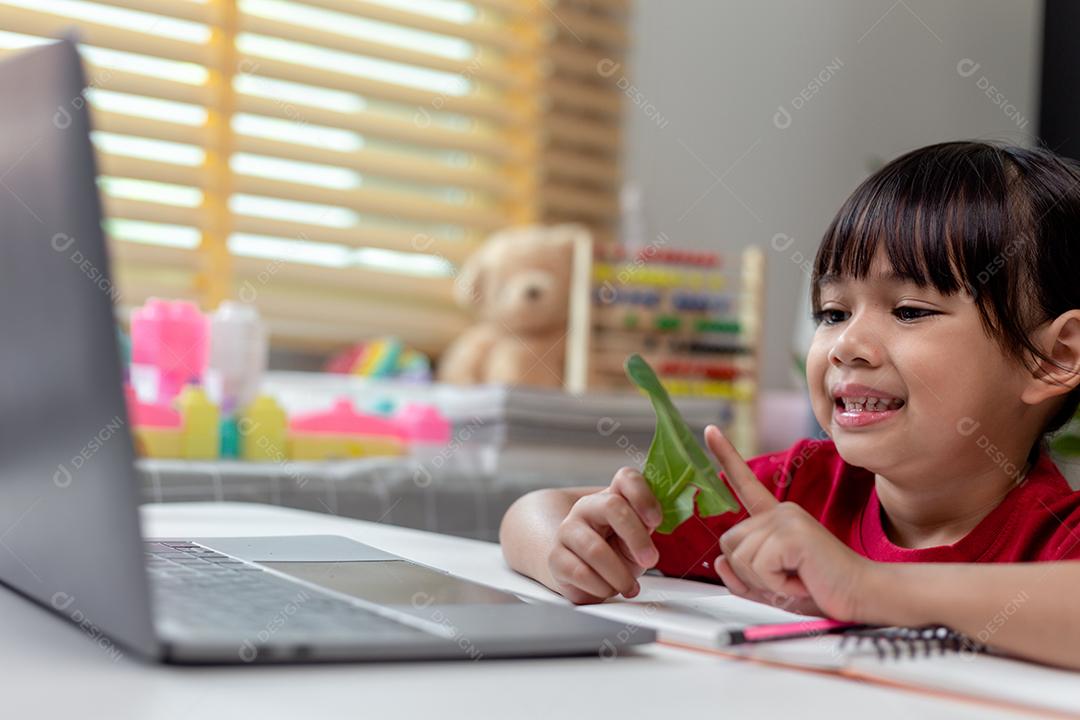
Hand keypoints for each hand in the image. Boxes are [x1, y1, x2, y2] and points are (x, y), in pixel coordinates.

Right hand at [548, 467, 662, 603]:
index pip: (626, 479)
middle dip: (636, 537)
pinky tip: (608, 589)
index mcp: (611, 496)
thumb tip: (652, 525)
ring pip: (595, 548)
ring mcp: (567, 530)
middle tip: (651, 560)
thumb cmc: (612, 551)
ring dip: (619, 574)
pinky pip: (581, 573)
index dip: (643, 495)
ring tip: (630, 586)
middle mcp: (587, 507)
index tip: (656, 520)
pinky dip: (601, 587)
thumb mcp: (634, 539)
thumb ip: (644, 529)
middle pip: (612, 506)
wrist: (575, 567)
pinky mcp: (555, 557)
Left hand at [705, 425, 872, 619]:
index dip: (726, 457)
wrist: (862, 596)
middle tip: (787, 579)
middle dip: (749, 574)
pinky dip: (776, 584)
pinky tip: (802, 582)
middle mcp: (780, 512)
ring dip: (764, 581)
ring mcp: (787, 519)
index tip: (710, 430)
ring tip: (797, 578)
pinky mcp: (793, 534)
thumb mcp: (773, 586)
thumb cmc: (822, 590)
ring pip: (740, 557)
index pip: (746, 485)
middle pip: (729, 544)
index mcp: (776, 519)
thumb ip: (744, 577)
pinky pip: (759, 566)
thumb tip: (720, 561)